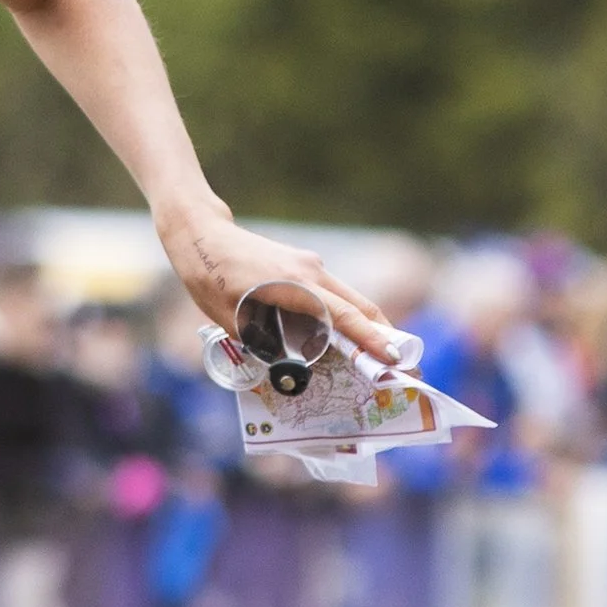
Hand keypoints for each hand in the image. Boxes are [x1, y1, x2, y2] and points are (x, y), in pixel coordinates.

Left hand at [155, 205, 406, 367]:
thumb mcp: (232, 323)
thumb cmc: (210, 279)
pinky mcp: (305, 267)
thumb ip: (267, 345)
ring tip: (384, 362)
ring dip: (370, 329)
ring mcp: (311, 267)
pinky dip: (348, 319)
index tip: (397, 361)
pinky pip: (335, 296)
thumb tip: (296, 371)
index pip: (345, 317)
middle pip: (362, 307)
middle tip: (406, 370)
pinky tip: (347, 343)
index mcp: (295, 285)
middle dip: (387, 338)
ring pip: (352, 301)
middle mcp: (312, 272)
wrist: (200, 236)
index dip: (372, 341)